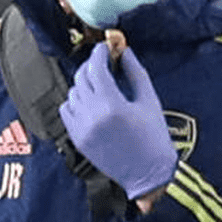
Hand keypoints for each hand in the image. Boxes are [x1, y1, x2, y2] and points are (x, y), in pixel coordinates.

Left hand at [59, 41, 177, 200]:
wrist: (148, 174)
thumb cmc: (154, 139)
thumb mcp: (149, 101)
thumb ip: (135, 73)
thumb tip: (124, 52)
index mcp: (112, 105)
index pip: (96, 68)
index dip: (99, 53)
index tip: (105, 47)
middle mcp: (92, 116)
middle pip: (82, 78)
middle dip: (91, 65)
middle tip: (103, 62)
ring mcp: (82, 128)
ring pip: (72, 93)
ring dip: (84, 83)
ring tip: (99, 83)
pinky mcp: (77, 139)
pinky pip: (66, 111)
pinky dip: (75, 102)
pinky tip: (89, 101)